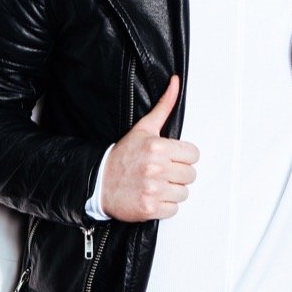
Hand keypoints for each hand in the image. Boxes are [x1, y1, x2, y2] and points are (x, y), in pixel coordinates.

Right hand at [101, 75, 199, 221]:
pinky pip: (173, 209)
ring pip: (184, 193)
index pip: (193, 155)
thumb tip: (176, 82)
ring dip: (172, 190)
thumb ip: (164, 106)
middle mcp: (156, 168)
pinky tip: (152, 195)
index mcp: (157, 147)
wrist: (99, 183)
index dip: (183, 157)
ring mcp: (153, 190)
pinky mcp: (149, 208)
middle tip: (161, 171)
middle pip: (190, 174)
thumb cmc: (123, 156)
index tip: (170, 158)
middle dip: (178, 174)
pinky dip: (165, 205)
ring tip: (156, 183)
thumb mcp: (143, 128)